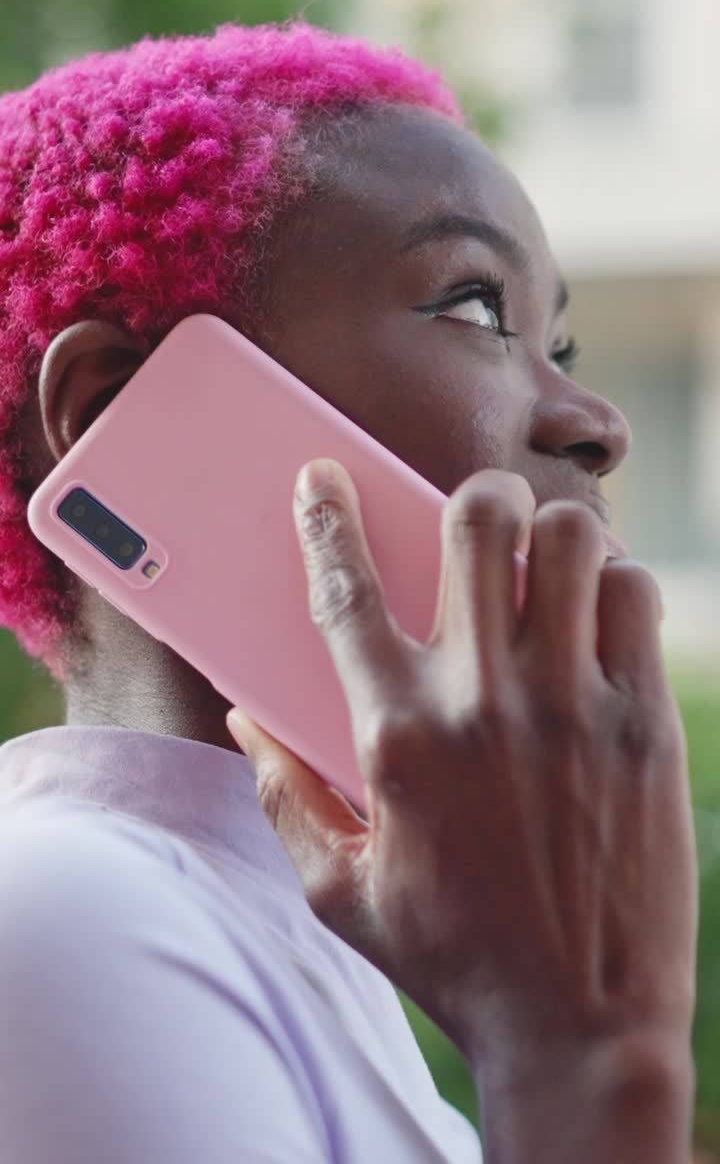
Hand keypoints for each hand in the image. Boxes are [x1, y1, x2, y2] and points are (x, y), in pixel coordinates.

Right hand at [227, 459, 695, 1131]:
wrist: (578, 1023)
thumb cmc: (452, 956)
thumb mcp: (338, 892)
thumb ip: (283, 795)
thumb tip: (242, 720)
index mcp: (395, 736)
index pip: (346, 591)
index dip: (326, 517)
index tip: (322, 476)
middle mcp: (481, 700)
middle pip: (476, 521)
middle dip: (471, 498)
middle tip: (476, 526)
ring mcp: (571, 704)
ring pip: (569, 538)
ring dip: (552, 535)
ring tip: (545, 572)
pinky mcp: (645, 721)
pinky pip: (635, 596)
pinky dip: (615, 585)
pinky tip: (597, 620)